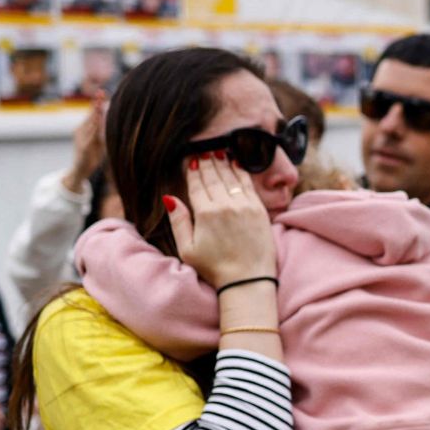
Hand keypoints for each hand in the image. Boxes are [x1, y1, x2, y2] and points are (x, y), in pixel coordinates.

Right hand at [63, 93, 106, 192]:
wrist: (80, 171)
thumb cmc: (91, 155)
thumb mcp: (99, 141)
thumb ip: (102, 131)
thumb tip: (112, 120)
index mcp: (85, 129)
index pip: (92, 113)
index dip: (97, 103)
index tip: (102, 92)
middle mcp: (81, 131)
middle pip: (91, 116)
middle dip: (96, 104)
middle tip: (101, 92)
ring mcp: (80, 139)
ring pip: (90, 124)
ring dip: (96, 114)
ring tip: (100, 104)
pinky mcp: (83, 149)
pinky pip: (89, 137)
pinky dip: (93, 129)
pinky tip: (97, 123)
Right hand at [164, 156, 276, 286]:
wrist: (248, 280)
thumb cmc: (215, 268)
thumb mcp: (187, 249)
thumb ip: (178, 221)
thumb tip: (169, 198)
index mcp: (205, 213)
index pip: (197, 183)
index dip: (193, 170)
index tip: (191, 159)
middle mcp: (226, 205)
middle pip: (214, 176)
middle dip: (207, 161)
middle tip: (204, 150)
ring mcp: (245, 206)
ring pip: (231, 177)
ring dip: (223, 162)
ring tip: (218, 151)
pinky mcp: (260, 210)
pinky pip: (248, 184)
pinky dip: (241, 172)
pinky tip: (236, 163)